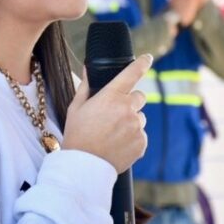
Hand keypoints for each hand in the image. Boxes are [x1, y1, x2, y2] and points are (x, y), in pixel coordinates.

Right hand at [62, 54, 152, 172]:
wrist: (84, 165)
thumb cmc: (77, 134)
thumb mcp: (76, 107)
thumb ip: (86, 86)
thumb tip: (89, 68)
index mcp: (111, 96)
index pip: (131, 73)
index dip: (141, 63)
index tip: (147, 58)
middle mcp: (127, 109)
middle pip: (139, 97)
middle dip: (130, 102)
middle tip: (114, 115)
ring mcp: (136, 126)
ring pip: (140, 117)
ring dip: (131, 121)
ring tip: (113, 134)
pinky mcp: (142, 142)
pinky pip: (141, 135)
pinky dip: (132, 138)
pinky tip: (118, 144)